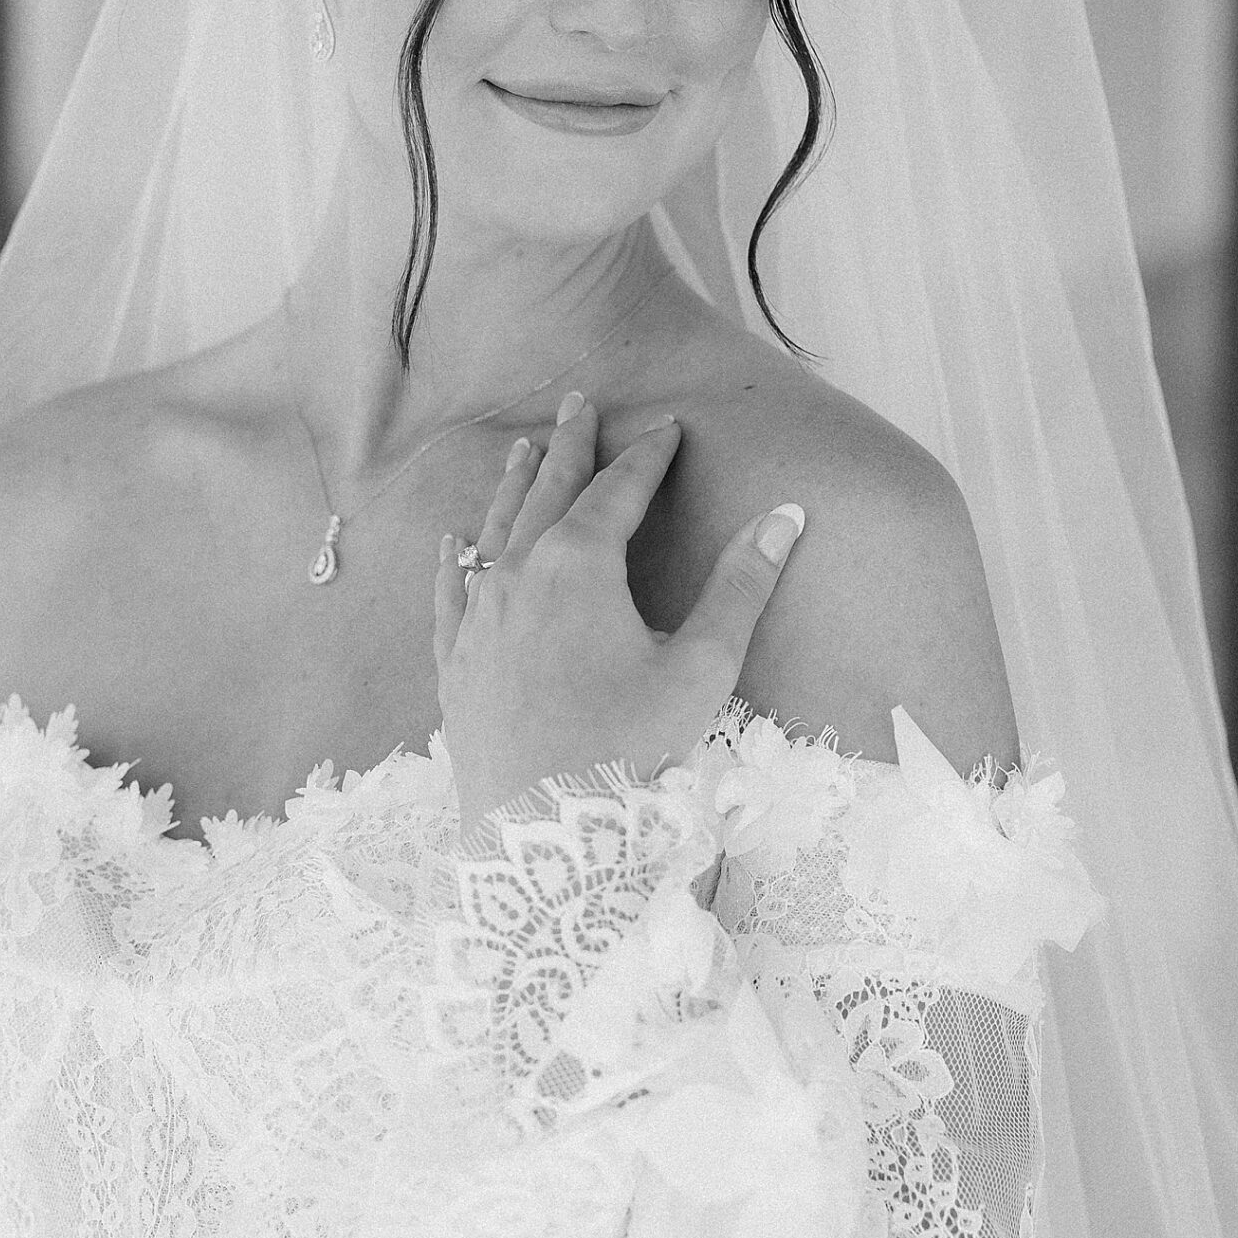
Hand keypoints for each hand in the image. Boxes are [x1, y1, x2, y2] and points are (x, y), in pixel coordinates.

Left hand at [434, 392, 804, 840]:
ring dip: (513, 489)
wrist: (547, 833)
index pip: (618, 492)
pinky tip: (454, 543)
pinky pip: (451, 593)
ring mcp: (478, 620)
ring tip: (522, 450)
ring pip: (494, 533)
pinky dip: (457, 560)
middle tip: (578, 404)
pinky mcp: (456, 664)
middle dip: (568, 447)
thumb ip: (741, 587)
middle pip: (548, 494)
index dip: (646, 457)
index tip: (666, 426)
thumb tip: (785, 517)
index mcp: (580, 565)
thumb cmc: (632, 749)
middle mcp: (519, 576)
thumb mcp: (703, 668)